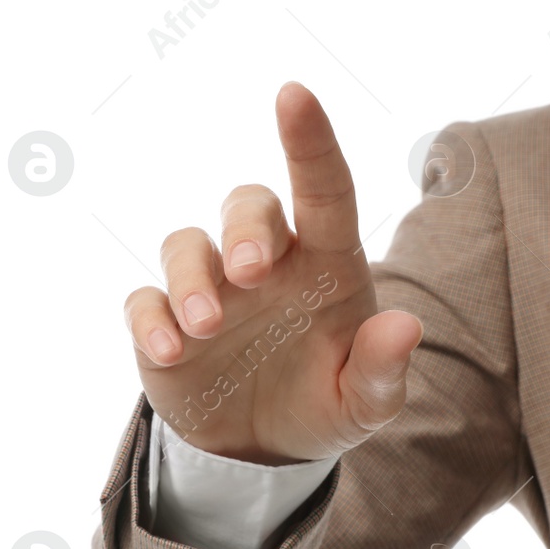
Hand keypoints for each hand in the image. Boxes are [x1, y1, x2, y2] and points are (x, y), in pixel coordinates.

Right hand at [123, 82, 423, 464]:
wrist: (262, 453)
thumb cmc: (323, 406)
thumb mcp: (363, 406)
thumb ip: (384, 371)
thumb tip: (405, 326)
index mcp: (324, 266)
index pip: (323, 191)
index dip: (309, 142)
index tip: (293, 94)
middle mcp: (264, 265)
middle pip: (246, 204)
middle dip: (244, 226)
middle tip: (249, 272)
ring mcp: (210, 291)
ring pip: (186, 243)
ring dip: (191, 276)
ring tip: (205, 324)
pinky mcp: (164, 324)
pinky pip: (144, 299)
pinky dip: (151, 317)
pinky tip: (170, 350)